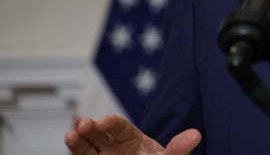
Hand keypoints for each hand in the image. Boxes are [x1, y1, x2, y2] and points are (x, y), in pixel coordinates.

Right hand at [65, 115, 200, 154]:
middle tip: (85, 124)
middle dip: (91, 129)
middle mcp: (113, 147)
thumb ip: (178, 149)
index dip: (112, 123)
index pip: (120, 127)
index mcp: (131, 138)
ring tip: (70, 135)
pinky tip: (69, 153)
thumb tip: (196, 135)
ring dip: (78, 142)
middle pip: (99, 135)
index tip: (104, 121)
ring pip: (86, 149)